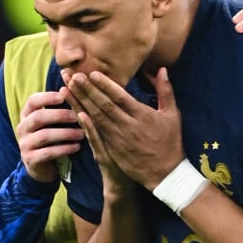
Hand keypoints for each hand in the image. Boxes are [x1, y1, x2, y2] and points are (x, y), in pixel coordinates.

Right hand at [17, 90, 84, 182]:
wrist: (43, 167)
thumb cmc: (52, 139)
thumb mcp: (53, 123)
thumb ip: (59, 108)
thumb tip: (73, 86)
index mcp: (27, 115)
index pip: (32, 101)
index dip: (47, 97)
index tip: (64, 96)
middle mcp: (22, 128)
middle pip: (38, 117)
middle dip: (59, 115)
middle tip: (78, 116)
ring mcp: (24, 144)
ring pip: (44, 136)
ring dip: (65, 133)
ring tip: (82, 133)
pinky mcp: (30, 160)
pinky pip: (47, 153)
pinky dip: (64, 149)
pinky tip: (77, 147)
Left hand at [65, 67, 184, 190]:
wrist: (166, 173)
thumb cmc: (171, 142)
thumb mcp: (173, 114)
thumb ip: (166, 91)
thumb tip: (162, 69)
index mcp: (143, 115)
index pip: (120, 96)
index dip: (105, 84)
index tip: (92, 73)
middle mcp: (128, 126)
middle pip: (104, 105)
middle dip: (88, 90)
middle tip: (74, 76)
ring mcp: (119, 140)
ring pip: (97, 118)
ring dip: (82, 102)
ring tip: (69, 89)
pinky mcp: (113, 151)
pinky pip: (97, 135)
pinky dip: (87, 124)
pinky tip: (78, 113)